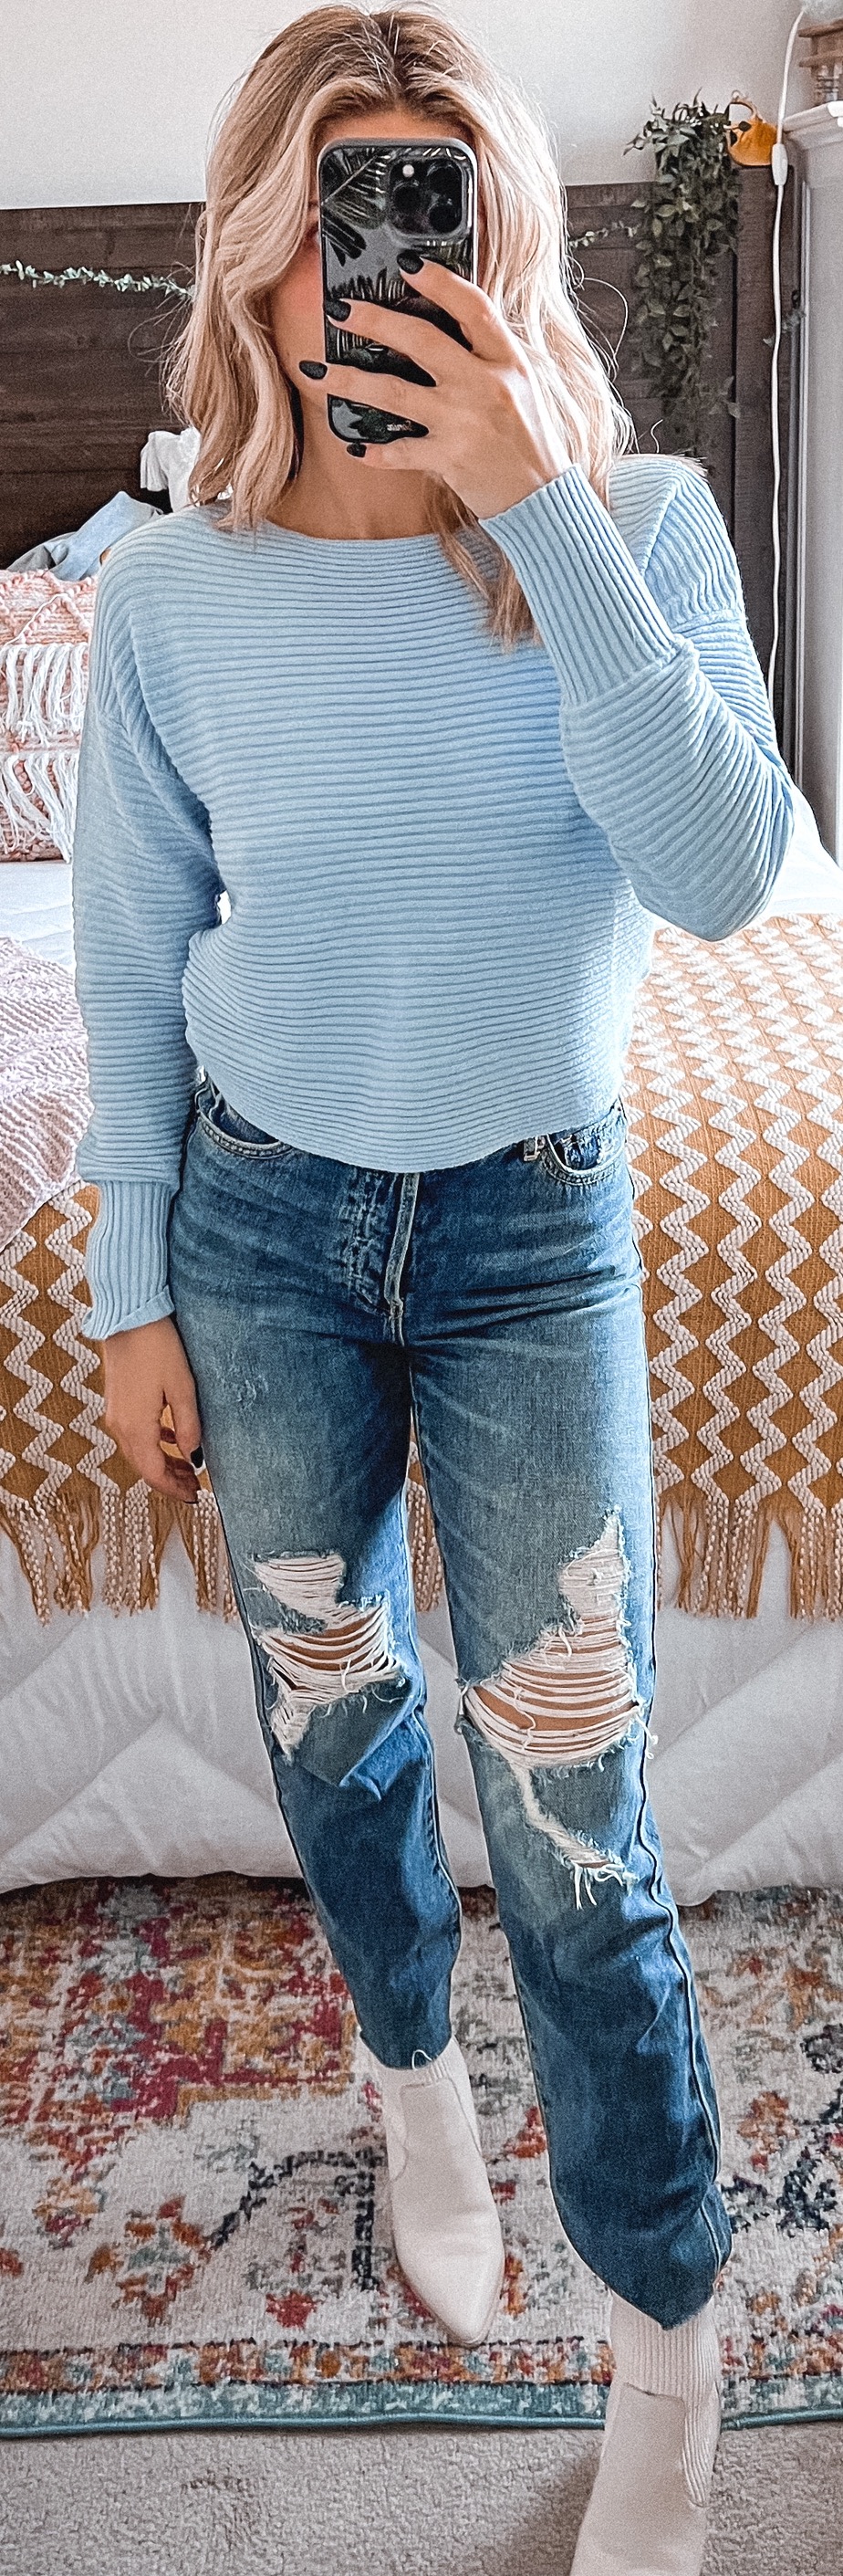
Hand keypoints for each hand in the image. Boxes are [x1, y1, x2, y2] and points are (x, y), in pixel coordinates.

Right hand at [101, 1314, 203, 1504]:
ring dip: (162, 1462)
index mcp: (136, 1427)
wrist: (130, 1316)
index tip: (194, 1497)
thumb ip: (189, 1427)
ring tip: (188, 1466)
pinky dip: (154, 1443)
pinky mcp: (118, 1400)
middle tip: (195, 1486)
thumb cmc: (158, 1347)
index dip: (174, 1489)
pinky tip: (172, 1438)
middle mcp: (120, 1425)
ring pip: (139, 1451)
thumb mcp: (183, 1388)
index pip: (154, 1473)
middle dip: (170, 1480)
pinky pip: (134, 1433)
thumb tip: (195, 1458)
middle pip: (144, 1466)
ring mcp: (116, 1412)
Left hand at [300, 258, 572, 520]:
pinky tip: (353, 444)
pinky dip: (374, 450)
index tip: (406, 264)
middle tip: (339, 310)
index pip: (472, 306)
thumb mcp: (521, 382)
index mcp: (507, 359)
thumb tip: (448, 319)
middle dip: (374, 320)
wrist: (541, 497)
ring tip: (316, 371)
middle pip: (421, 340)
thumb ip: (488, 352)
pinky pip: (400, 452)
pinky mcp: (450, 459)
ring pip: (394, 393)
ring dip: (349, 380)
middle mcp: (485, 385)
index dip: (439, 281)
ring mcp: (464, 422)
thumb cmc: (529, 438)